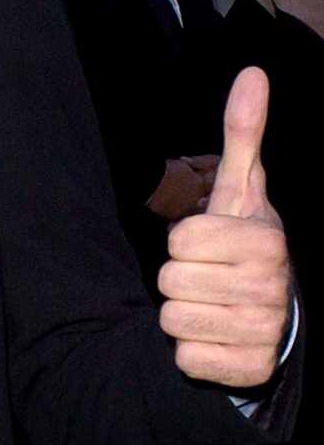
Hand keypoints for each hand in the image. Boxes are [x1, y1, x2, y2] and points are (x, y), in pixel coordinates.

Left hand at [158, 68, 289, 386]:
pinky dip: (192, 351)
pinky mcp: (247, 369)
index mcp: (266, 241)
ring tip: (210, 307)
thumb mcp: (242, 193)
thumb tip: (252, 74)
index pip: (181, 240)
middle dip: (180, 280)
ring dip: (183, 315)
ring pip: (173, 320)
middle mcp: (270, 287)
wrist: (273, 316)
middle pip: (171, 281)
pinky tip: (216, 339)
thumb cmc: (244, 247)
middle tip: (208, 280)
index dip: (184, 243)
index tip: (209, 248)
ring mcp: (261, 332)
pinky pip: (185, 358)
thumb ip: (242, 136)